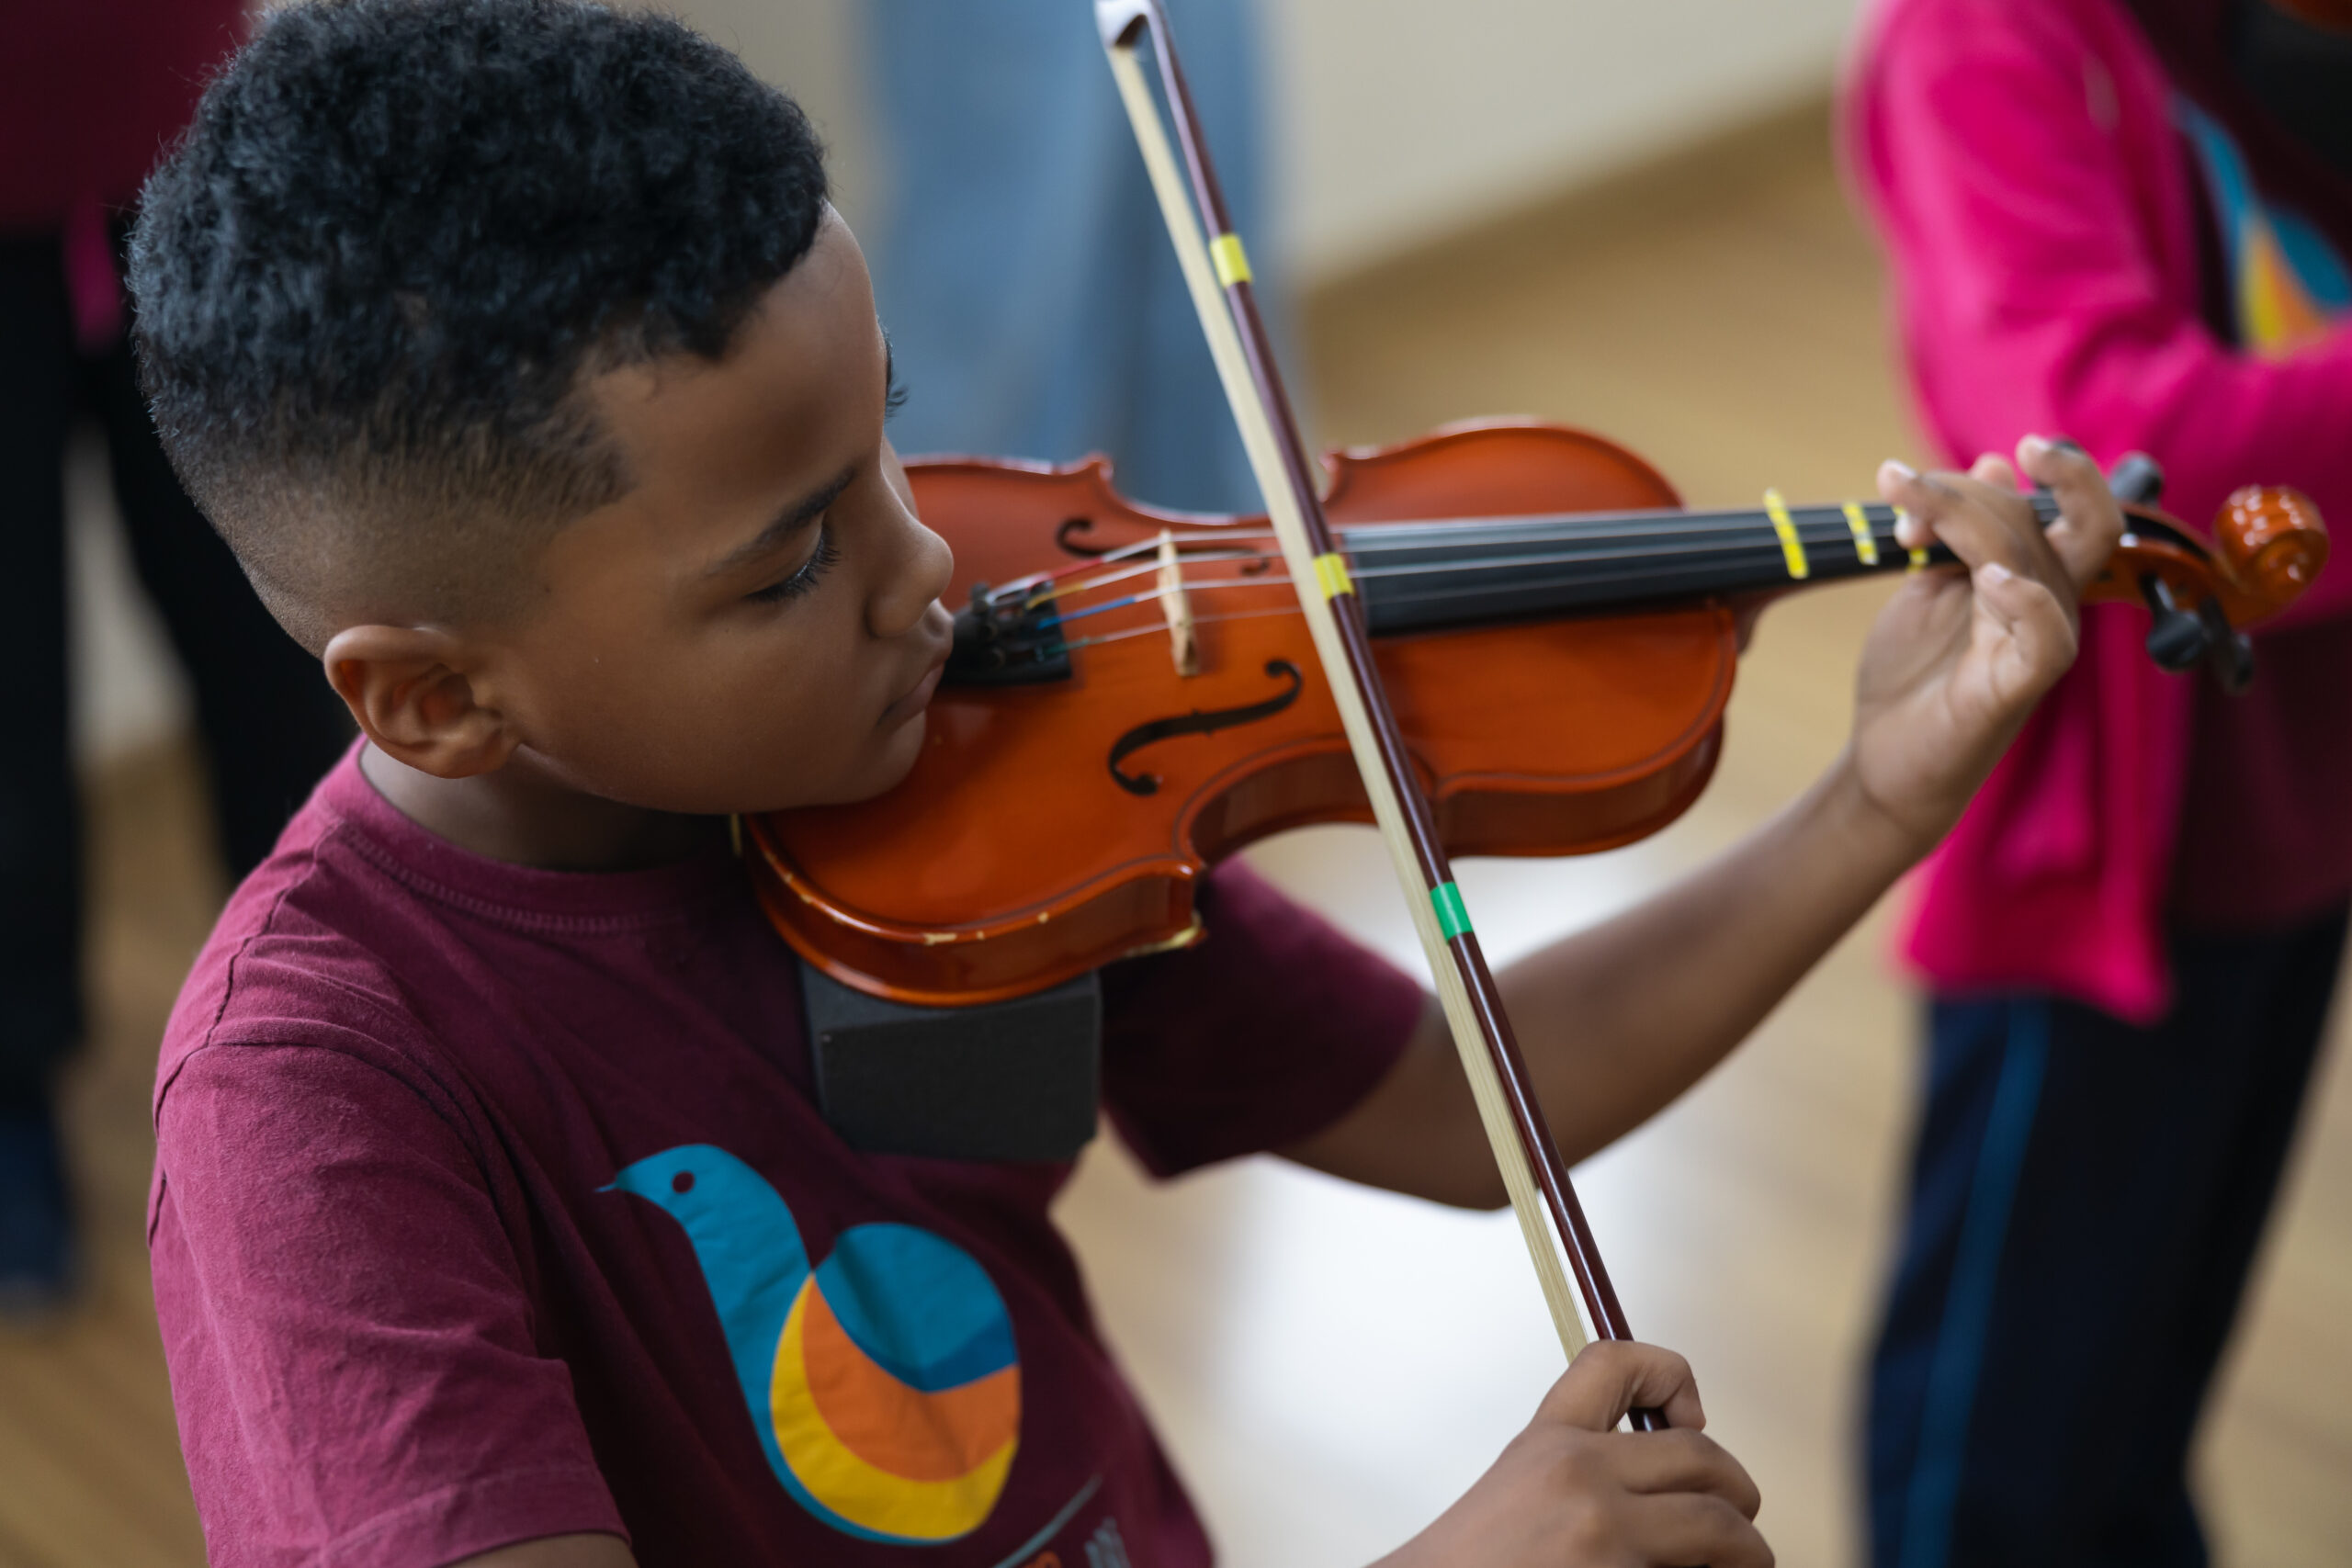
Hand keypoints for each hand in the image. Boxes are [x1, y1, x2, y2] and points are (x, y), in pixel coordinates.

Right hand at [1379, 1342, 1770, 1567]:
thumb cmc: (1469, 1567)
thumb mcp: (1515, 1492)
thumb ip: (1579, 1470)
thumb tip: (1671, 1480)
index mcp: (1548, 1444)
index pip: (1618, 1364)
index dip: (1673, 1375)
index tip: (1693, 1418)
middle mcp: (1580, 1478)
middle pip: (1702, 1456)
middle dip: (1737, 1493)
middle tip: (1737, 1522)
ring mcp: (1607, 1539)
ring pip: (1724, 1529)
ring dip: (1749, 1553)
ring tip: (1743, 1566)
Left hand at [1846, 435, 2122, 847]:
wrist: (1885, 759)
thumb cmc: (1913, 675)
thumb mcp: (1926, 587)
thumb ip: (1955, 533)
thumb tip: (1993, 464)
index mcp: (2035, 574)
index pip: (2064, 503)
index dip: (2035, 471)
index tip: (1971, 461)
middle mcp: (2049, 603)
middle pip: (2046, 519)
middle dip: (1972, 490)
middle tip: (1898, 482)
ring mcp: (2036, 643)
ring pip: (2031, 559)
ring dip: (1961, 523)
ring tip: (1902, 523)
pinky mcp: (2017, 688)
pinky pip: (2048, 639)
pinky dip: (2024, 600)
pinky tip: (1986, 580)